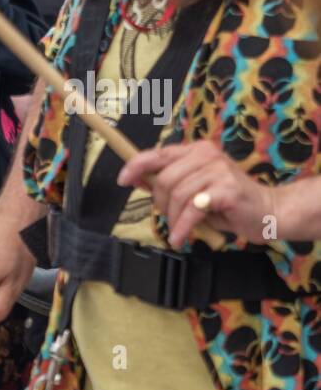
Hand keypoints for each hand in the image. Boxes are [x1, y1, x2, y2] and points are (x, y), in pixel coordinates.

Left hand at [118, 141, 274, 247]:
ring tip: (179, 231)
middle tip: (170, 219)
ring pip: (177, 195)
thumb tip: (137, 180)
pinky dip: (183, 227)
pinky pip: (192, 209)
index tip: (122, 180)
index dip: (136, 166)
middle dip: (161, 204)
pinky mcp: (226, 190)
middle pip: (165, 179)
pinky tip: (180, 238)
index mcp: (196, 151)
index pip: (157, 153)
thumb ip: (169, 183)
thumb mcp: (193, 190)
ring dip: (173, 219)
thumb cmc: (227, 203)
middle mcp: (207, 155)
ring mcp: (218, 170)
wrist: (268, 212)